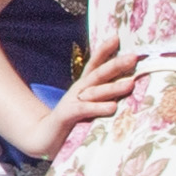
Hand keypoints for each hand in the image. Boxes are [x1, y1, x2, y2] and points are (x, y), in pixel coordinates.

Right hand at [14, 32, 137, 159]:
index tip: (116, 37)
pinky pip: (84, 110)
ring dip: (113, 87)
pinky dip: (98, 108)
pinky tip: (112, 107)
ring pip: (95, 92)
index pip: (94, 64)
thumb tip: (128, 87)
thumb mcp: (88, 106)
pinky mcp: (67, 116)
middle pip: (98, 74)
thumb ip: (103, 97)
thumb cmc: (71, 123)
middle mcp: (79, 91)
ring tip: (130, 84)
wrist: (42, 138)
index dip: (104, 50)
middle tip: (133, 57)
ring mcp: (72, 102)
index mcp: (84, 86)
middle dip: (116, 64)